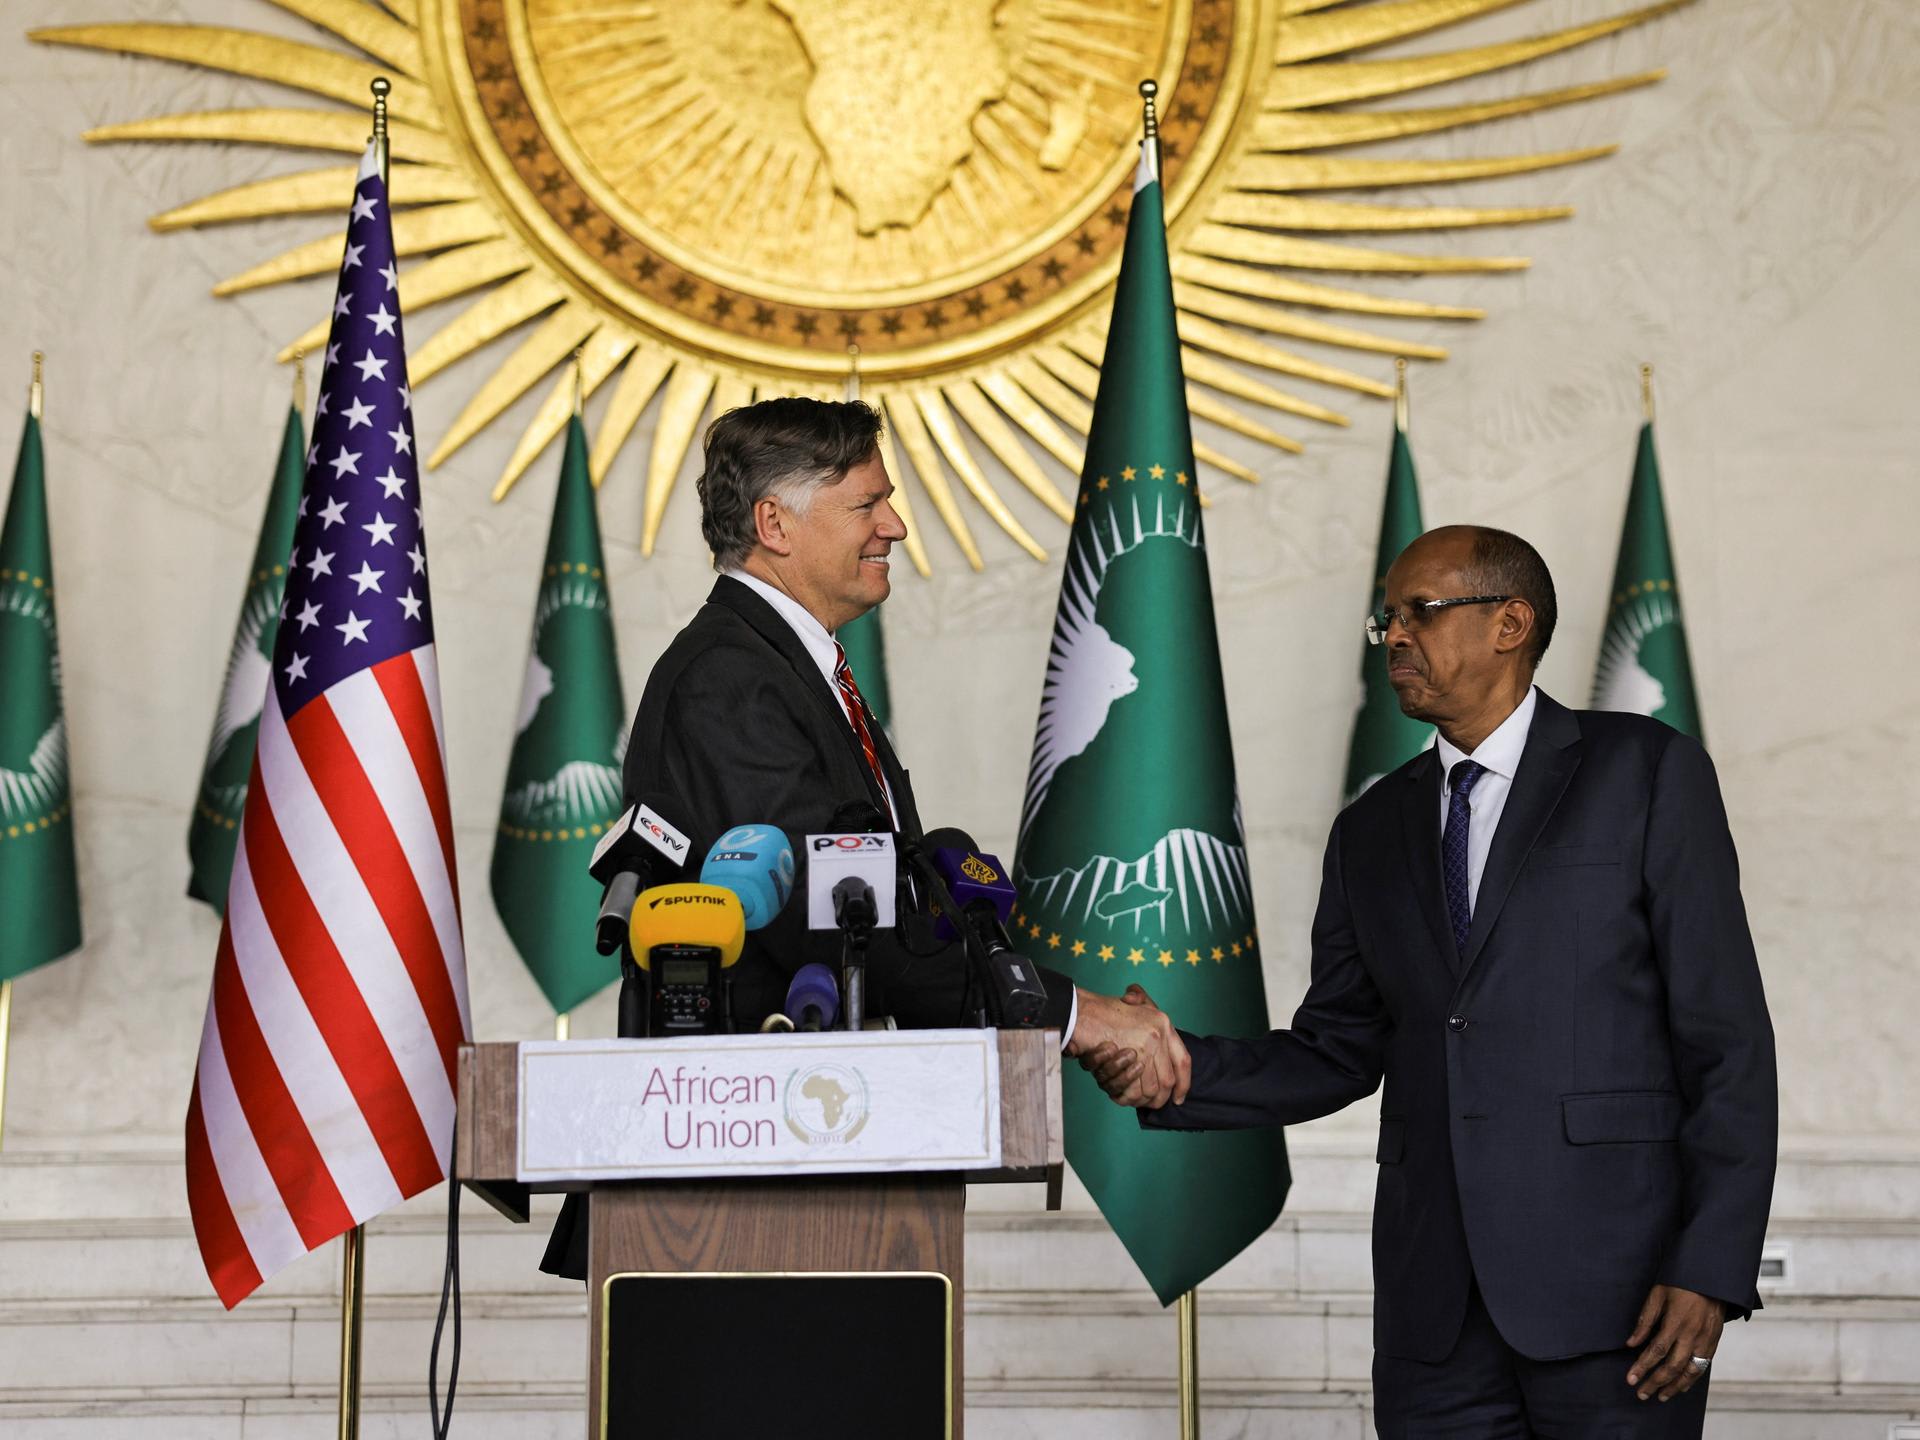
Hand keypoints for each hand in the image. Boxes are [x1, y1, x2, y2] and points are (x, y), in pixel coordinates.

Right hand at [1067, 984, 1188, 1108]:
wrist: (1083, 1011)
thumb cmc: (1105, 1011)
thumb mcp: (1133, 1003)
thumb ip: (1145, 1008)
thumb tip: (1150, 1027)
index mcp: (1163, 1022)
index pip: (1183, 1061)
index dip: (1184, 1083)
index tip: (1179, 1097)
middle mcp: (1159, 1035)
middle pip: (1168, 1080)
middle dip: (1161, 1097)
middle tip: (1153, 1104)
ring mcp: (1146, 1047)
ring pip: (1152, 1088)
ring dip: (1142, 1098)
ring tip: (1133, 1098)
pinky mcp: (1130, 1059)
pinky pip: (1135, 1089)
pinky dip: (1129, 1097)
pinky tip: (1122, 1095)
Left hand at [1625, 1284, 1722, 1401]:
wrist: (1711, 1279)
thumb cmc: (1680, 1283)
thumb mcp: (1657, 1295)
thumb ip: (1644, 1321)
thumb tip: (1630, 1343)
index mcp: (1676, 1322)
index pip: (1656, 1351)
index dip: (1642, 1367)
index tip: (1631, 1379)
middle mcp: (1692, 1335)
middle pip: (1672, 1366)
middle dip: (1655, 1382)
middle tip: (1641, 1393)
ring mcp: (1705, 1341)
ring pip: (1690, 1371)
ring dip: (1674, 1386)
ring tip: (1660, 1396)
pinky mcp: (1713, 1343)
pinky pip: (1703, 1367)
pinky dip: (1691, 1379)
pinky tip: (1681, 1387)